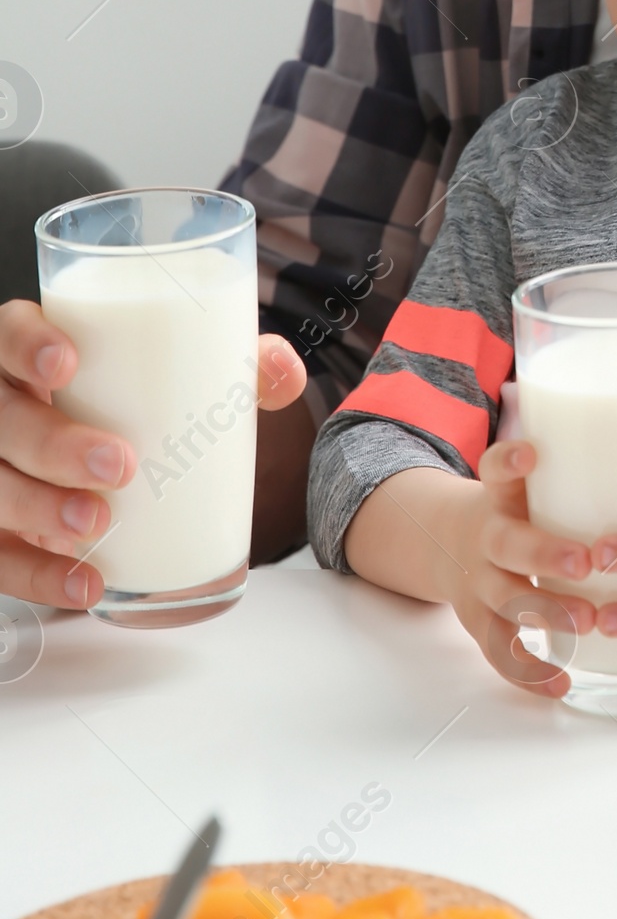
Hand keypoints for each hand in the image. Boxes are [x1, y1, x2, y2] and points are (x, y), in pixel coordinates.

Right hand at [0, 300, 307, 610]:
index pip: (7, 336)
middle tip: (118, 464)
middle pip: (0, 418)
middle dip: (52, 443)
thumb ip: (235, 364)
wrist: (100, 466)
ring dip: (39, 509)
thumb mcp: (182, 372)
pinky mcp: (0, 529)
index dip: (25, 345)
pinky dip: (39, 576)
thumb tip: (285, 373)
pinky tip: (87, 582)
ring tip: (98, 525)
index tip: (67, 363)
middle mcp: (2, 410)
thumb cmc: (138, 402)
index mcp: (34, 355)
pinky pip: (0, 557)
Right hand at [345, 442, 597, 698]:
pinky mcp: (478, 619)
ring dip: (546, 614)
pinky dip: (530, 671)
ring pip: (507, 602)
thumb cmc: (506, 506)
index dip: (510, 460)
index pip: (497, 468)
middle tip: (584, 561)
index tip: (530, 452)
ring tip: (584, 624)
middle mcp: (486, 539)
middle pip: (510, 544)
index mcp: (497, 496)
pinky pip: (499, 650)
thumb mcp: (519, 481)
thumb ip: (564, 464)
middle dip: (545, 553)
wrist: (443, 539)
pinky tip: (561, 684)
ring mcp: (479, 583)